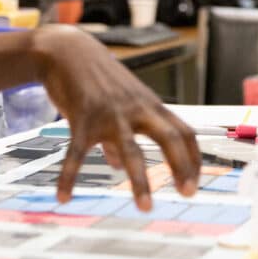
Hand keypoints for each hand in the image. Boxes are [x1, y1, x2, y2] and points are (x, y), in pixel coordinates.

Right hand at [32, 26, 199, 210]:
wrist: (66, 51)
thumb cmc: (96, 78)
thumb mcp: (119, 101)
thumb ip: (122, 132)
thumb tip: (117, 165)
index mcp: (149, 105)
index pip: (183, 132)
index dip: (193, 158)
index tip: (194, 184)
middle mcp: (135, 109)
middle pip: (168, 137)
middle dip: (181, 165)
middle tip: (188, 193)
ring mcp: (109, 114)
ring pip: (130, 151)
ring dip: (140, 181)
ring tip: (145, 207)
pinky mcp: (82, 117)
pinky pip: (76, 153)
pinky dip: (69, 176)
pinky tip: (63, 197)